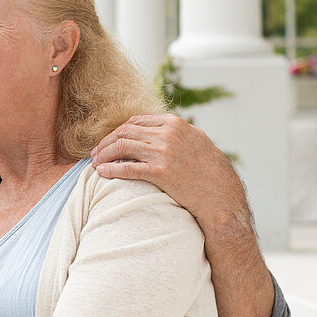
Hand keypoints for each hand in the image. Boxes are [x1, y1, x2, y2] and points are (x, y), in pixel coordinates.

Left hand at [91, 114, 249, 236]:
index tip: (107, 142)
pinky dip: (110, 169)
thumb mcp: (195, 140)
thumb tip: (154, 129)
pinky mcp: (161, 173)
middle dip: (105, 142)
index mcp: (174, 123)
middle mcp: (168, 134)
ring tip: (94, 163)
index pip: (135, 121)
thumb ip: (175, 132)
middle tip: (94, 153)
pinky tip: (100, 172)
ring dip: (103, 154)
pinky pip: (127, 167)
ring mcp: (164, 153)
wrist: (221, 195)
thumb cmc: (208, 170)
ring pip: (122, 147)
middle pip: (124, 132)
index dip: (116, 131)